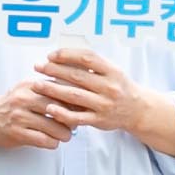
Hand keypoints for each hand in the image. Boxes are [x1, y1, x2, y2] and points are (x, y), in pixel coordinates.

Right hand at [0, 73, 79, 150]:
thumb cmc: (12, 105)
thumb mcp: (27, 89)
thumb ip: (48, 89)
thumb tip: (76, 94)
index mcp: (30, 85)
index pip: (59, 90)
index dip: (74, 100)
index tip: (82, 107)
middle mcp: (24, 99)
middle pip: (59, 108)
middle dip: (72, 118)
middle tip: (77, 123)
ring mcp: (20, 116)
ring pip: (54, 127)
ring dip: (64, 134)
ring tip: (66, 135)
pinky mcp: (17, 133)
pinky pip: (43, 140)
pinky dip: (53, 143)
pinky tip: (54, 142)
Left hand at [30, 46, 163, 137]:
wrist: (137, 110)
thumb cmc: (119, 87)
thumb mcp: (112, 71)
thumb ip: (92, 64)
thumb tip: (64, 54)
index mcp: (112, 71)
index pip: (86, 58)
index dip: (67, 55)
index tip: (51, 55)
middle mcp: (109, 87)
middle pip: (77, 76)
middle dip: (54, 70)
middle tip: (38, 67)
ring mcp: (104, 104)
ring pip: (75, 96)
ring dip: (53, 89)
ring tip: (37, 85)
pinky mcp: (99, 120)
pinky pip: (78, 117)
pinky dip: (62, 113)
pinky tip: (49, 108)